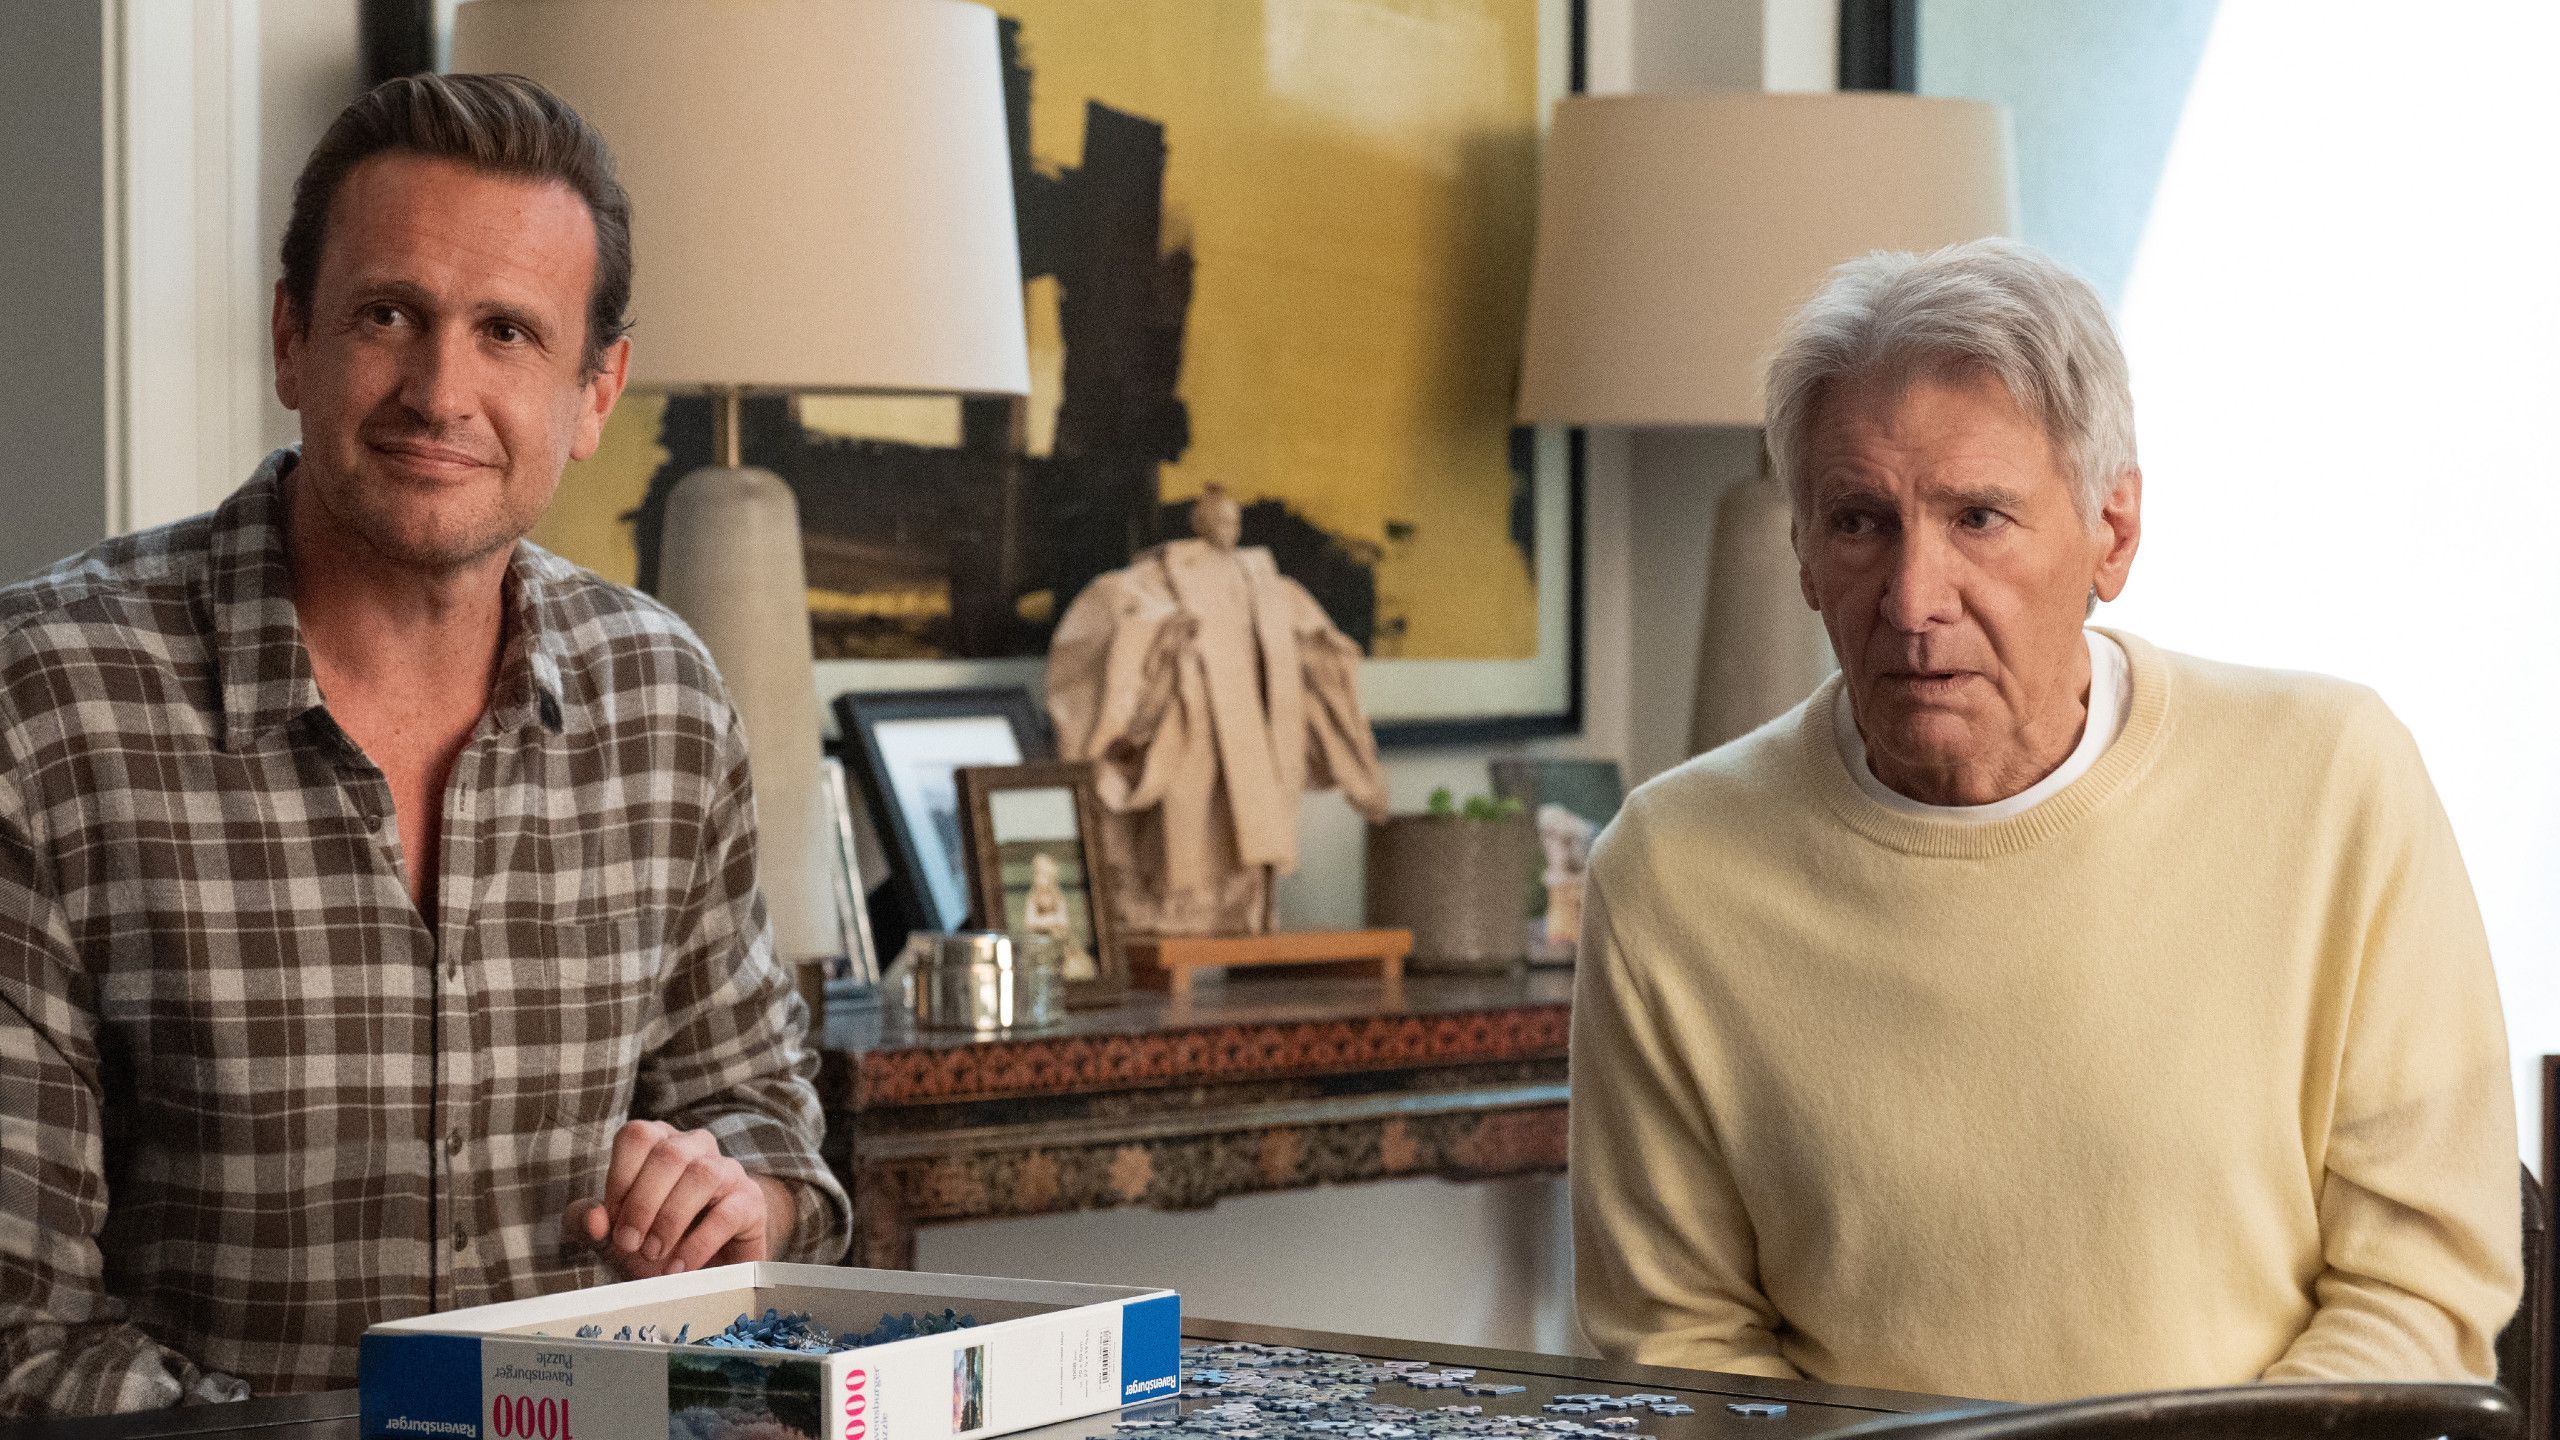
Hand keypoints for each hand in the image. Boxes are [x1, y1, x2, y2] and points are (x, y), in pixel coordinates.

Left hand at [561, 1120, 792, 1278]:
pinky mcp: (751, 1202)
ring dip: (671, 1220)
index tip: (612, 1221)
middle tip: (630, 1244)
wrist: (701, 1271)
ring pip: (702, 1175)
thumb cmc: (652, 1243)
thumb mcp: (609, 1235)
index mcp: (659, 1142)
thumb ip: (586, 1223)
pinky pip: (728, 1213)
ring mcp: (728, 1171)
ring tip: (655, 1255)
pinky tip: (679, 1267)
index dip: (620, 1178)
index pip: (638, 1136)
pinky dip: (698, 1244)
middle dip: (643, 1203)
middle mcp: (696, 1146)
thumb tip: (592, 1219)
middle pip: (669, 1153)